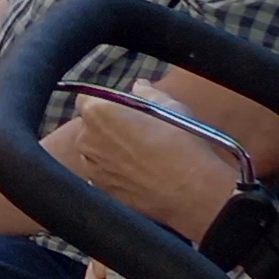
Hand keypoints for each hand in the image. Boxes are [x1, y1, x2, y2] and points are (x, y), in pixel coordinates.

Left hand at [50, 83, 243, 236]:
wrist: (192, 191)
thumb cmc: (182, 144)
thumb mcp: (169, 105)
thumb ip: (146, 92)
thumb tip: (139, 86)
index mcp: (97, 112)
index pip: (87, 98)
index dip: (106, 102)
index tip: (122, 108)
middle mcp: (86, 139)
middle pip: (89, 125)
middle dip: (107, 126)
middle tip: (136, 131)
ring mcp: (91, 167)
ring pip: (94, 150)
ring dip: (109, 149)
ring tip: (140, 154)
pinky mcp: (101, 189)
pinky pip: (102, 172)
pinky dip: (115, 170)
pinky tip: (139, 171)